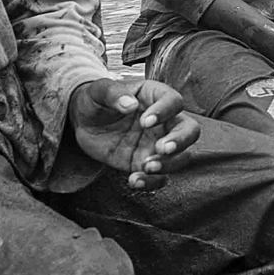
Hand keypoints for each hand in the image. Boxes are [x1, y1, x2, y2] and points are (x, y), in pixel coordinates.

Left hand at [71, 75, 200, 190]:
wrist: (83, 123)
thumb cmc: (95, 101)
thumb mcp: (98, 91)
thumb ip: (113, 93)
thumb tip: (129, 104)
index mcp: (155, 97)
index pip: (174, 101)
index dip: (165, 111)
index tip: (145, 122)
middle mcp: (164, 121)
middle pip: (190, 130)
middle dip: (180, 141)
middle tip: (162, 148)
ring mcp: (157, 144)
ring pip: (182, 156)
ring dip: (168, 164)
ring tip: (145, 167)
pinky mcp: (146, 163)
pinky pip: (159, 177)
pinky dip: (151, 182)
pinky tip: (134, 181)